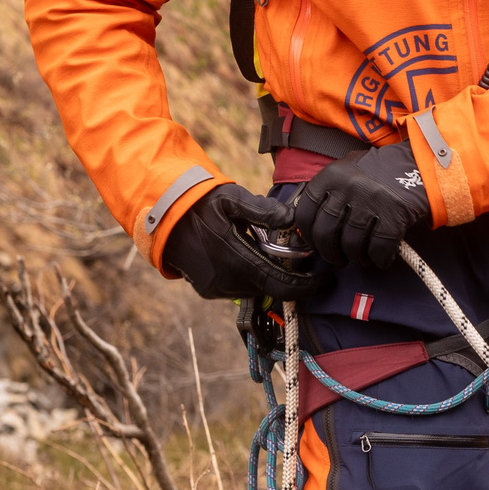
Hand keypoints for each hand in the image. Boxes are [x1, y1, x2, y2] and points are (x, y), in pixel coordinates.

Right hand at [162, 184, 336, 301]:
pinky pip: (239, 288)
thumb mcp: (232, 199)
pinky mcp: (207, 290)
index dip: (308, 286)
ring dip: (271, 277)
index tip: (326, 280)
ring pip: (256, 290)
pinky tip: (254, 259)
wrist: (162, 218)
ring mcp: (216, 288)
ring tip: (277, 256)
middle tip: (310, 269)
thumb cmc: (200, 204)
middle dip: (293, 281)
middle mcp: (226, 281)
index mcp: (236, 260)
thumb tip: (292, 219)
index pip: (281, 284)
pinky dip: (253, 278)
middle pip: (272, 289)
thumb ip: (263, 210)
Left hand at [295, 142, 434, 271]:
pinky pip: (378, 249)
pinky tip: (381, 258)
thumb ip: (328, 193)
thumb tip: (310, 226)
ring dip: (356, 258)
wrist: (421, 162)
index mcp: (332, 175)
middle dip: (330, 253)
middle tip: (338, 257)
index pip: (305, 214)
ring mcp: (371, 201)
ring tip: (362, 257)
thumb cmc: (381, 171)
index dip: (308, 235)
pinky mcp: (394, 215)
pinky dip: (379, 260)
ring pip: (351, 244)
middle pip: (325, 233)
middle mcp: (348, 187)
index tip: (316, 243)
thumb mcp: (349, 170)